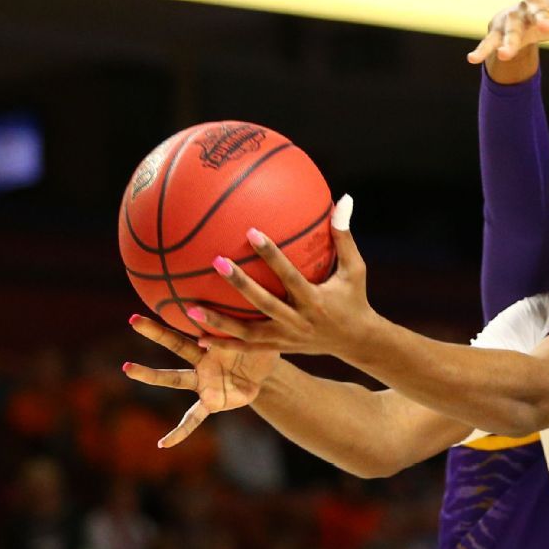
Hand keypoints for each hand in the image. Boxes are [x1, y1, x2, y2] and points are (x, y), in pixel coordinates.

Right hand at [123, 314, 278, 447]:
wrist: (266, 376)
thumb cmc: (261, 349)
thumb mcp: (261, 336)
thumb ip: (252, 327)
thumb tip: (251, 309)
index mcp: (214, 342)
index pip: (202, 324)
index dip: (196, 317)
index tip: (187, 305)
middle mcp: (203, 361)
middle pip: (177, 345)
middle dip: (156, 332)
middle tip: (133, 318)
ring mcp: (203, 383)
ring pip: (175, 377)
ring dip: (151, 374)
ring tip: (127, 367)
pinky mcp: (212, 402)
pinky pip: (193, 418)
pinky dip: (180, 431)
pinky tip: (163, 444)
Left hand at [187, 195, 375, 359]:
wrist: (357, 341)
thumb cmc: (354, 298)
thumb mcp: (355, 269)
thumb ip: (344, 236)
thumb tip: (342, 200)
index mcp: (315, 300)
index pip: (290, 276)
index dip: (272, 255)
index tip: (251, 231)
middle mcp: (299, 321)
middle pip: (265, 304)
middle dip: (241, 284)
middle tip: (216, 262)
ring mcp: (287, 338)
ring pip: (249, 333)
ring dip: (220, 322)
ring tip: (191, 307)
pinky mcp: (279, 348)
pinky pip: (247, 348)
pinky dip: (224, 344)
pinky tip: (199, 337)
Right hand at [466, 0, 548, 64]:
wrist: (518, 26)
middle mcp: (530, 8)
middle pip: (536, 14)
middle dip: (540, 20)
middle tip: (548, 26)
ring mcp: (512, 22)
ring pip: (510, 32)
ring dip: (508, 42)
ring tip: (506, 54)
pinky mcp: (497, 34)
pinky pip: (488, 43)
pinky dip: (481, 51)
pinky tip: (471, 60)